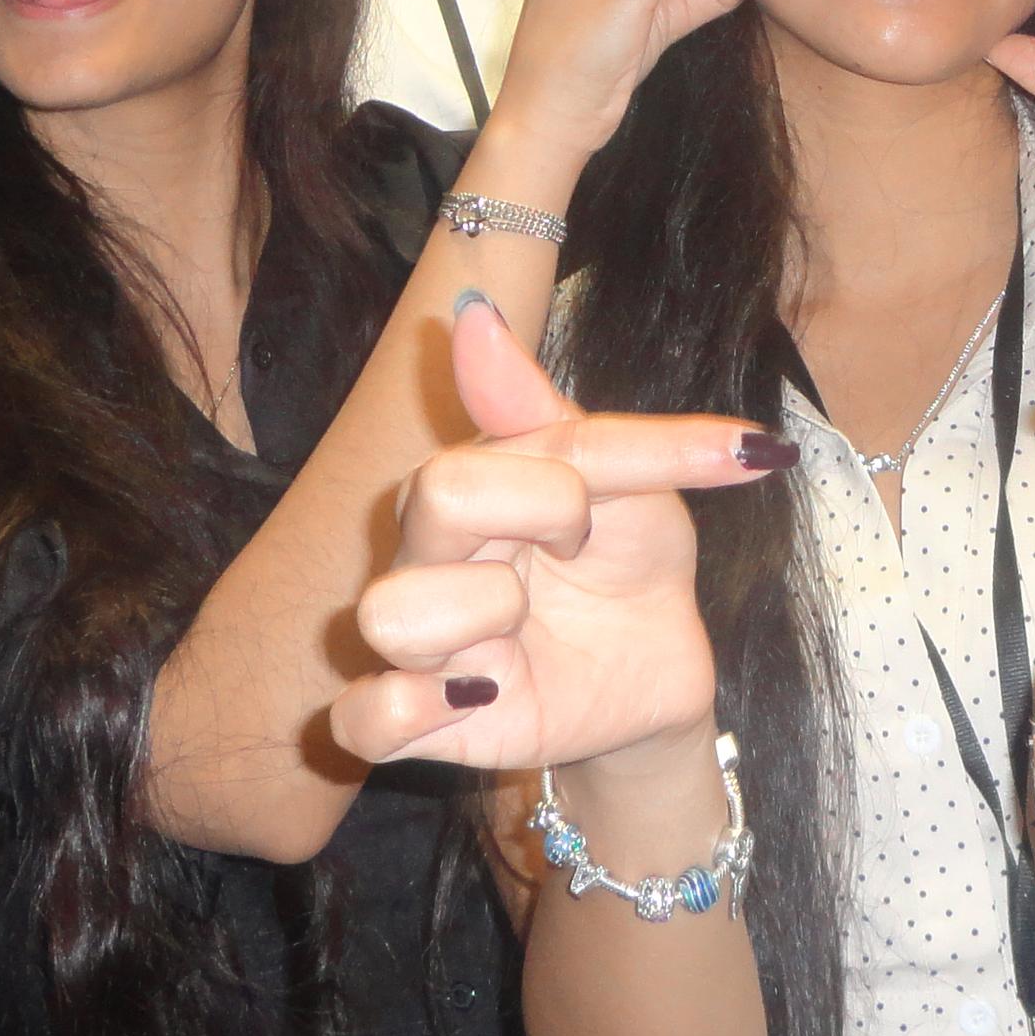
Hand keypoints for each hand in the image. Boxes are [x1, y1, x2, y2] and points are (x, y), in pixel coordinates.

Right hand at [333, 298, 788, 771]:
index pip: (479, 448)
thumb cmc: (626, 562)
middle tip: (578, 545)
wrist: (660, 671)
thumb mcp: (626, 483)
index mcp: (462, 486)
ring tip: (524, 630)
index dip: (576, 471)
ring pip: (392, 613)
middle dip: (541, 512)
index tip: (671, 482)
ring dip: (486, 615)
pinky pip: (363, 720)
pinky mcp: (421, 723)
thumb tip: (468, 312)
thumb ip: (543, 409)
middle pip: (434, 497)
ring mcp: (418, 642)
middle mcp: (422, 555)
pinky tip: (480, 692)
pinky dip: (410, 709)